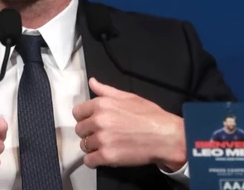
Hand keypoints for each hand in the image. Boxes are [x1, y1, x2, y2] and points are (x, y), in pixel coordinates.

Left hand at [72, 78, 186, 171]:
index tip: (91, 122)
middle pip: (80, 129)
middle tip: (102, 134)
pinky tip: (103, 156)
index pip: (77, 112)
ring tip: (107, 145)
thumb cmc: (151, 116)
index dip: (84, 118)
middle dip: (89, 132)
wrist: (166, 137)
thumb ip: (106, 90)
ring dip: (92, 147)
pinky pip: (89, 160)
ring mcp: (102, 139)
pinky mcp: (107, 156)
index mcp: (102, 104)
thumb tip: (92, 82)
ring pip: (84, 145)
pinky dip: (94, 160)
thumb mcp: (128, 97)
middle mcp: (99, 121)